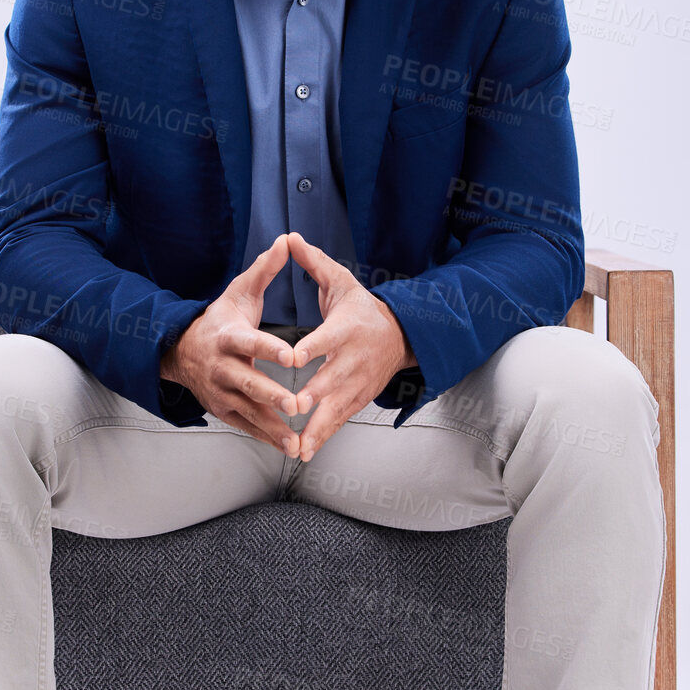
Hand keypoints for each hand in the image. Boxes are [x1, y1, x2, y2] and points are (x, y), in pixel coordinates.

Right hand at [159, 234, 304, 454]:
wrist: (181, 352)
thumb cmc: (219, 321)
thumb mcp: (238, 293)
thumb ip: (264, 270)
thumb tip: (284, 241)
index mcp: (228, 337)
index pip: (251, 342)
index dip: (269, 348)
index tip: (291, 354)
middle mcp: (222, 368)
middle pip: (249, 383)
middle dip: (273, 395)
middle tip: (297, 404)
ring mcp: (221, 393)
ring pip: (249, 411)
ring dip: (274, 426)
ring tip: (297, 440)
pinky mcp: (223, 411)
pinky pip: (247, 426)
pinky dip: (267, 438)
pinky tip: (289, 447)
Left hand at [286, 230, 416, 461]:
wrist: (401, 336)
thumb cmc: (363, 308)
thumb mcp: (342, 282)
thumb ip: (313, 263)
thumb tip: (289, 237)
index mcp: (346, 329)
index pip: (327, 338)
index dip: (311, 347)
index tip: (293, 357)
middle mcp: (352, 359)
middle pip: (332, 378)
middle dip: (314, 394)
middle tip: (295, 406)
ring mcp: (356, 383)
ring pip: (336, 407)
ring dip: (317, 426)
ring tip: (299, 445)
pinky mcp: (357, 399)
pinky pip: (339, 420)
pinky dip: (323, 436)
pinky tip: (305, 451)